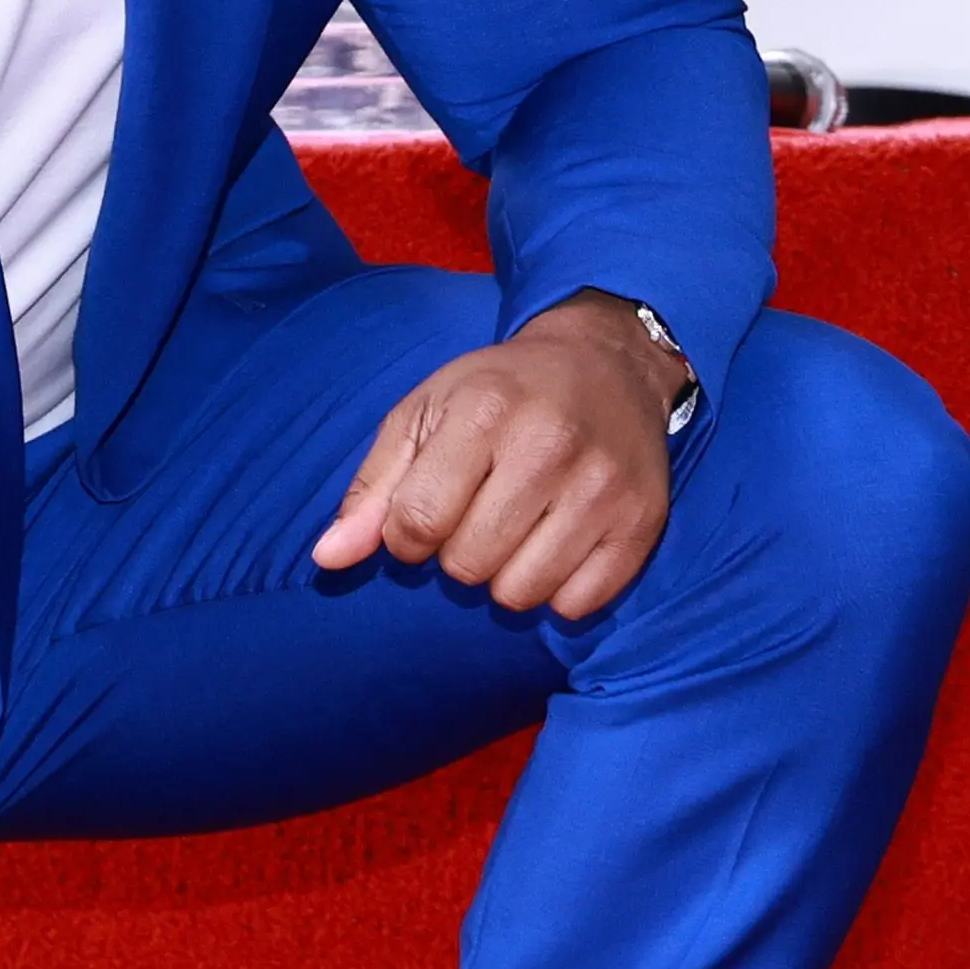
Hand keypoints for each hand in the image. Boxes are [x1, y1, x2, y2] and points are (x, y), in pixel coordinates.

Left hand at [309, 292, 680, 620]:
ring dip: (506, 576)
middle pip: (467, 564)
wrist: (607, 363)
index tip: (425, 514)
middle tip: (480, 513)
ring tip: (518, 529)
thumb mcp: (425, 415)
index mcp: (485, 411)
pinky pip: (577, 605)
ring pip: (520, 594)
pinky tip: (558, 544)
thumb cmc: (501, 393)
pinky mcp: (642, 521)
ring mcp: (602, 486)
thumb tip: (327, 558)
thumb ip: (373, 488)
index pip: (417, 522)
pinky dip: (558, 590)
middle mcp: (549, 446)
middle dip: (458, 553)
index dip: (407, 535)